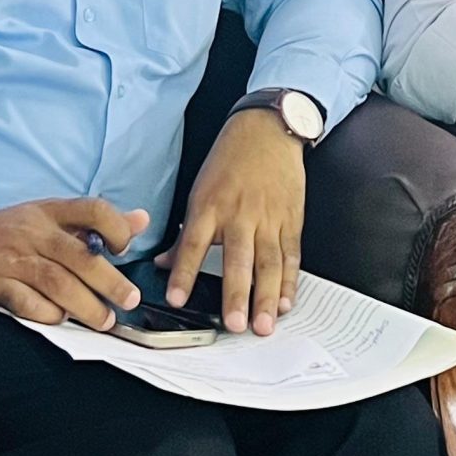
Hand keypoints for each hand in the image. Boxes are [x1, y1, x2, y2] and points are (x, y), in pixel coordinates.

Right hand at [0, 196, 149, 326]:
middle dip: (109, 281)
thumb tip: (142, 220)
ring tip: (104, 321)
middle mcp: (33, 232)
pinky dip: (47, 313)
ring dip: (85, 305)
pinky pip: (26, 302)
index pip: (92, 209)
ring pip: (57, 282)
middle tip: (129, 300)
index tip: (125, 248)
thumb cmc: (10, 231)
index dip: (115, 227)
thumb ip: (96, 222)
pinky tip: (61, 319)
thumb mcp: (50, 216)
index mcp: (50, 211)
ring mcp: (13, 258)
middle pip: (79, 256)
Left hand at [161, 110, 306, 335]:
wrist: (267, 131)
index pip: (194, 244)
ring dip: (267, 297)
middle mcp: (240, 214)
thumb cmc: (230, 160)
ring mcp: (269, 218)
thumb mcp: (199, 190)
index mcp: (211, 206)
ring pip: (269, 263)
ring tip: (265, 324)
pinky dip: (290, 281)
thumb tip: (163, 262)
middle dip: (237, 295)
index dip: (184, 272)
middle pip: (238, 260)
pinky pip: (290, 255)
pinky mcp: (291, 220)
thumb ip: (186, 231)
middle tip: (235, 325)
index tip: (177, 298)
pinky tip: (286, 302)